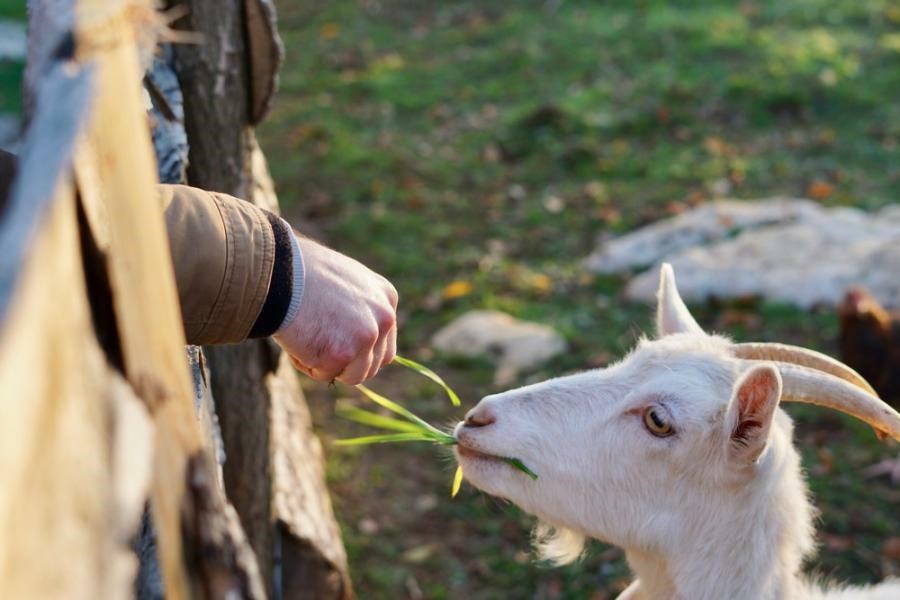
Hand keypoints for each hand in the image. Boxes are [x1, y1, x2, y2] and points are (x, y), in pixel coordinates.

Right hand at [274, 237, 397, 384]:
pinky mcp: (343, 353)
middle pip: (373, 365)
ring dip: (328, 366)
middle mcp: (384, 317)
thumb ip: (358, 308)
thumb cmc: (302, 273)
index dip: (360, 353)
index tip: (338, 347)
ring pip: (353, 376)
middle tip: (318, 346)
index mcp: (386, 297)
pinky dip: (306, 363)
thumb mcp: (344, 281)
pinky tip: (297, 337)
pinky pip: (324, 375)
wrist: (279, 270)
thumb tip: (356, 338)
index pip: (384, 345)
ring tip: (306, 338)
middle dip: (346, 364)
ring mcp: (366, 336)